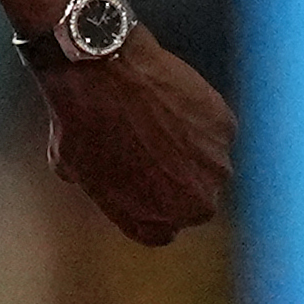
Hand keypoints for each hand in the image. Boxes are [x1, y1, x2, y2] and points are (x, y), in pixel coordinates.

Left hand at [32, 23, 236, 248]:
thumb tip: (112, 183)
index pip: (161, 231)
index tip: (137, 186)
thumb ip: (106, 191)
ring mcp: (217, 166)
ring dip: (190, 150)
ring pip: (208, 165)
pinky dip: (198, 120)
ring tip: (156, 120)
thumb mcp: (75, 172)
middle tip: (149, 150)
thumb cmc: (81, 124)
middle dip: (174, 181)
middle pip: (192, 200)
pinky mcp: (227, 128)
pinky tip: (169, 101)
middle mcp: (197, 204)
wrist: (102, 72)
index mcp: (157, 223)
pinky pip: (214, 131)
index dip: (146, 207)